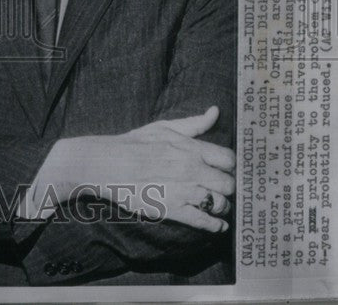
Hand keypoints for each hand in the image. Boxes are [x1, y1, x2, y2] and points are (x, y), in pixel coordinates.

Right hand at [46, 106, 234, 231]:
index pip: (228, 159)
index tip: (227, 171)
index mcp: (189, 148)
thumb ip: (193, 123)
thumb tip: (215, 111)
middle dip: (229, 188)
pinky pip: (204, 222)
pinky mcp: (172, 210)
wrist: (107, 164)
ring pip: (220, 204)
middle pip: (229, 184)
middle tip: (224, 190)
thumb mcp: (163, 128)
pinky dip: (216, 226)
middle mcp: (191, 169)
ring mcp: (183, 191)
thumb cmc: (134, 144)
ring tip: (219, 206)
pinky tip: (218, 225)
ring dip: (222, 206)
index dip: (231, 167)